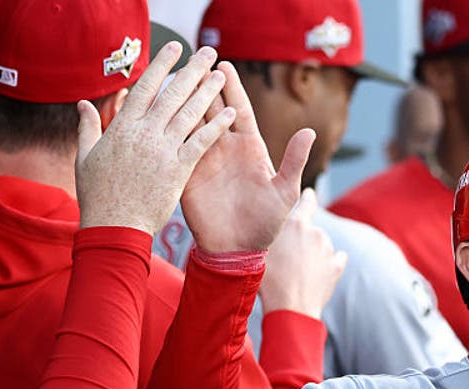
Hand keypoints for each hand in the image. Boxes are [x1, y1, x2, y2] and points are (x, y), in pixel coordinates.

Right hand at [76, 43, 233, 235]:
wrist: (113, 226)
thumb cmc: (97, 194)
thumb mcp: (85, 156)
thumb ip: (88, 127)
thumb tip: (83, 104)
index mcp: (121, 127)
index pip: (145, 88)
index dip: (161, 66)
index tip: (175, 48)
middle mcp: (143, 133)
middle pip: (171, 94)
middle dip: (191, 70)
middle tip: (207, 51)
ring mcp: (162, 150)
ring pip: (188, 113)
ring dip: (207, 92)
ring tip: (222, 74)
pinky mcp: (178, 170)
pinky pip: (201, 142)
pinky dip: (216, 127)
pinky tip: (231, 114)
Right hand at [181, 61, 314, 252]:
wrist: (239, 250)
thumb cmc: (267, 223)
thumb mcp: (286, 192)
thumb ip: (295, 160)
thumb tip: (310, 131)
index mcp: (250, 148)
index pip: (239, 110)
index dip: (232, 89)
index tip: (224, 65)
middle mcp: (225, 149)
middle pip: (212, 109)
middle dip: (204, 85)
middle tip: (194, 59)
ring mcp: (204, 159)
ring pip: (192, 123)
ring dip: (183, 101)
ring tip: (173, 76)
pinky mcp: (187, 174)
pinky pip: (177, 147)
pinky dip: (169, 129)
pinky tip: (158, 111)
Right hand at [258, 189, 346, 317]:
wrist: (290, 306)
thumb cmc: (269, 280)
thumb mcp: (261, 251)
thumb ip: (269, 235)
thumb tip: (267, 229)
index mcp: (295, 224)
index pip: (305, 203)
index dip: (307, 198)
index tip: (310, 193)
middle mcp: (315, 232)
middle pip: (310, 231)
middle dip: (302, 241)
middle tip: (287, 259)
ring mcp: (328, 250)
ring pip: (321, 247)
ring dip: (313, 255)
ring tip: (297, 273)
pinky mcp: (336, 267)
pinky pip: (335, 260)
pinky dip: (328, 265)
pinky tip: (317, 275)